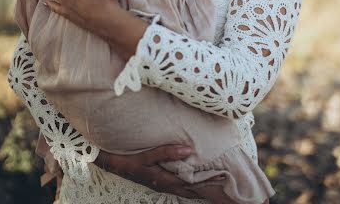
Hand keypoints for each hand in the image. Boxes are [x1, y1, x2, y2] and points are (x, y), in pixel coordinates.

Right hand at [95, 146, 224, 197]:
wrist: (113, 163)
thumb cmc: (130, 160)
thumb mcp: (147, 156)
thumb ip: (167, 152)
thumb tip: (189, 150)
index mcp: (166, 181)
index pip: (193, 184)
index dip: (209, 182)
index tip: (226, 178)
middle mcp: (167, 185)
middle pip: (193, 189)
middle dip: (209, 188)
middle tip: (226, 186)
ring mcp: (163, 184)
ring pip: (187, 189)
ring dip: (201, 187)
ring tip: (217, 185)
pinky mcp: (160, 181)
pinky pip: (180, 186)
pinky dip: (191, 185)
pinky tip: (195, 182)